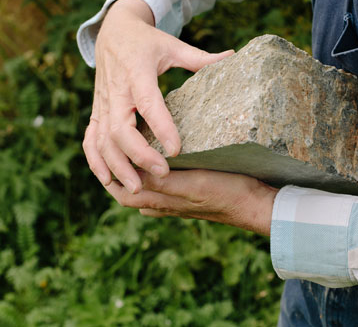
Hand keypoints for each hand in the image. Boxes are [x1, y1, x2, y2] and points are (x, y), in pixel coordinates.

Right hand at [82, 0, 233, 192]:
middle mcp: (117, 91)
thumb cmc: (147, 41)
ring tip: (136, 188)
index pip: (148, 103)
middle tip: (162, 175)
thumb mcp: (173, 45)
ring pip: (102, 139)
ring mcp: (103, 103)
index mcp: (137, 72)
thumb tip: (233, 56)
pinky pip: (90, 140)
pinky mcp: (96, 111)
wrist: (112, 31)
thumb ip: (201, 58)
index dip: (161, 127)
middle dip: (138, 155)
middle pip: (119, 129)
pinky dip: (95, 161)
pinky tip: (108, 180)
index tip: (176, 150)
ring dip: (116, 166)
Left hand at [105, 169, 277, 235]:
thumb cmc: (226, 193)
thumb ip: (163, 184)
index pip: (123, 195)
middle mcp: (168, 204)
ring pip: (148, 193)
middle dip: (119, 178)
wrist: (255, 205)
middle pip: (132, 195)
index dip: (109, 179)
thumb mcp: (193, 184)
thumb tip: (131, 177)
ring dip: (137, 178)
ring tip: (133, 155)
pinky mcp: (194, 195)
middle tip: (113, 151)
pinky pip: (166, 188)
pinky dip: (156, 177)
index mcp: (163, 201)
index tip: (102, 154)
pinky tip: (164, 163)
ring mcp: (181, 202)